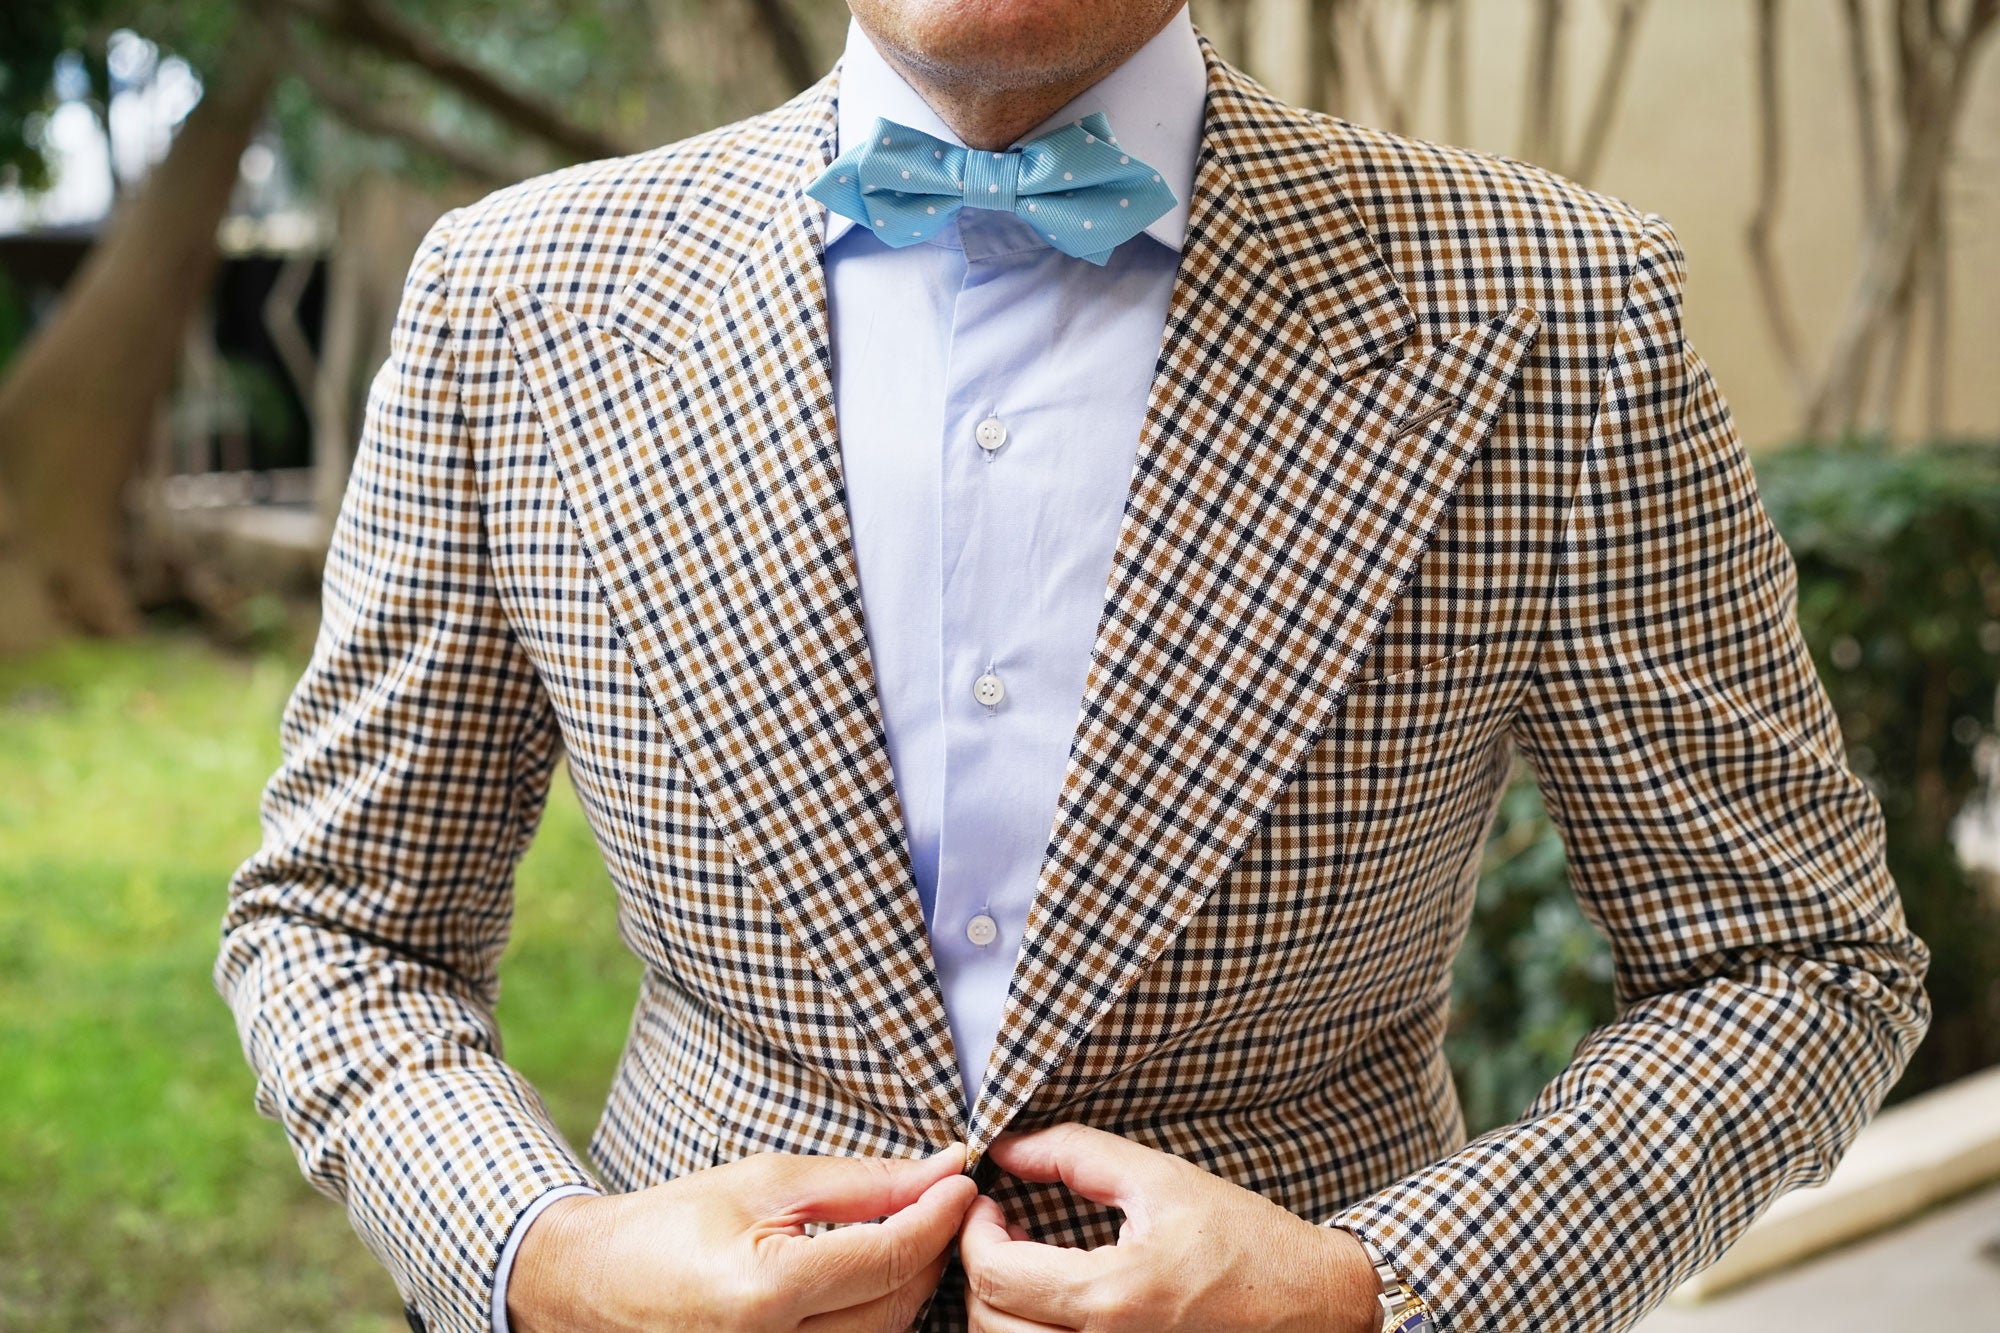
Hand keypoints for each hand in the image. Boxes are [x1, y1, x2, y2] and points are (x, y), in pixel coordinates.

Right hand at [508, 1143, 977, 1331]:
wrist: (598, 1283)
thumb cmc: (675, 1223)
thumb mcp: (768, 1181)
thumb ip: (863, 1183)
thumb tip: (942, 1170)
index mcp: (767, 1292)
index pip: (891, 1255)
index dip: (940, 1213)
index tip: (963, 1179)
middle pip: (899, 1303)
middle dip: (933, 1247)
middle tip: (943, 1199)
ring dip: (910, 1283)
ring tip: (909, 1231)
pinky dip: (878, 1314)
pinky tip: (875, 1276)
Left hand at [959, 1124, 1380, 1332]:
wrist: (1317, 1308)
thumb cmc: (1246, 1242)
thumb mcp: (1161, 1179)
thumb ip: (1075, 1154)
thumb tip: (1006, 1145)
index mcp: (1115, 1295)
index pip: (995, 1274)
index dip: (974, 1233)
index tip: (989, 1204)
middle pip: (988, 1324)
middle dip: (981, 1270)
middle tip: (1003, 1231)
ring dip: (1001, 1309)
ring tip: (1028, 1266)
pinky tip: (1053, 1304)